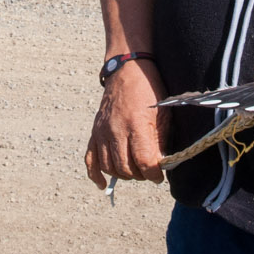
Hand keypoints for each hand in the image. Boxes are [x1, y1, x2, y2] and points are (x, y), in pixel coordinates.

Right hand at [84, 59, 168, 187]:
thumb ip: (161, 141)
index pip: (144, 162)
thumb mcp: (163, 113)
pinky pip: (90, 158)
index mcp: (136, 125)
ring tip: (135, 169)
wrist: (127, 69)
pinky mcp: (95, 131)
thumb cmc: (150, 90)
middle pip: (126, 168)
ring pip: (109, 166)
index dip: (154, 174)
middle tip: (149, 170)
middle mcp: (116, 130)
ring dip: (124, 174)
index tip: (160, 176)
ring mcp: (102, 131)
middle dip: (140, 175)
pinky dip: (95, 174)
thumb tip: (162, 164)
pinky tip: (103, 183)